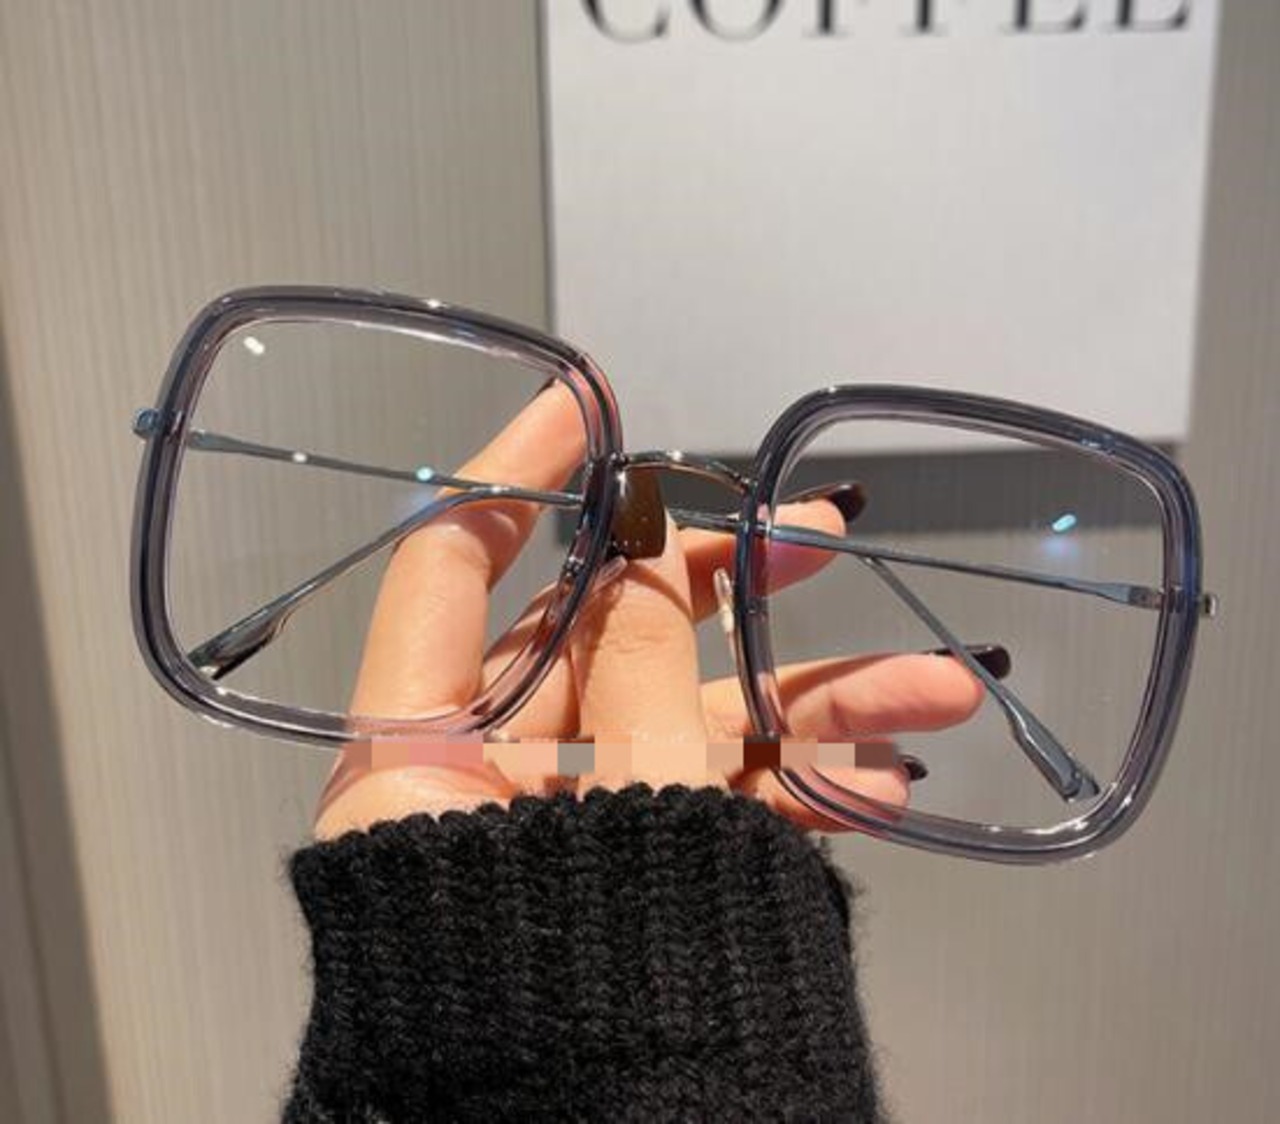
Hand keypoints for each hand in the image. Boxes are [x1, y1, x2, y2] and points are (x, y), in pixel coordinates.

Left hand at [315, 384, 982, 838]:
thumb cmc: (561, 1001)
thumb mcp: (615, 821)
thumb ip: (637, 676)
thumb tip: (644, 553)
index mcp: (415, 759)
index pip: (446, 570)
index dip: (513, 474)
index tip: (587, 408)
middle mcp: (483, 781)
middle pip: (600, 633)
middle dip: (720, 582)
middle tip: (813, 530)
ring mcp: (569, 825)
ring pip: (686, 720)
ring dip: (811, 695)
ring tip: (934, 673)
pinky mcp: (634, 872)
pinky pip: (713, 799)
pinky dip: (799, 777)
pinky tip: (893, 756)